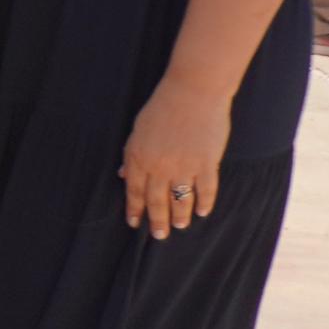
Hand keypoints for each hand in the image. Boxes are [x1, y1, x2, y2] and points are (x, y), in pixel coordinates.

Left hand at [120, 75, 228, 240]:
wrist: (192, 92)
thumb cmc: (162, 108)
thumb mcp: (137, 131)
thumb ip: (130, 155)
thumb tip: (122, 174)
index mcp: (139, 158)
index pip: (135, 191)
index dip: (135, 210)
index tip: (135, 223)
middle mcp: (159, 167)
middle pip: (157, 202)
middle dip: (157, 221)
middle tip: (160, 235)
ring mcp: (184, 167)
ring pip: (181, 201)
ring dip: (180, 216)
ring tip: (180, 225)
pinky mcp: (207, 163)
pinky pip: (206, 190)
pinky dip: (205, 203)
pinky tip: (203, 212)